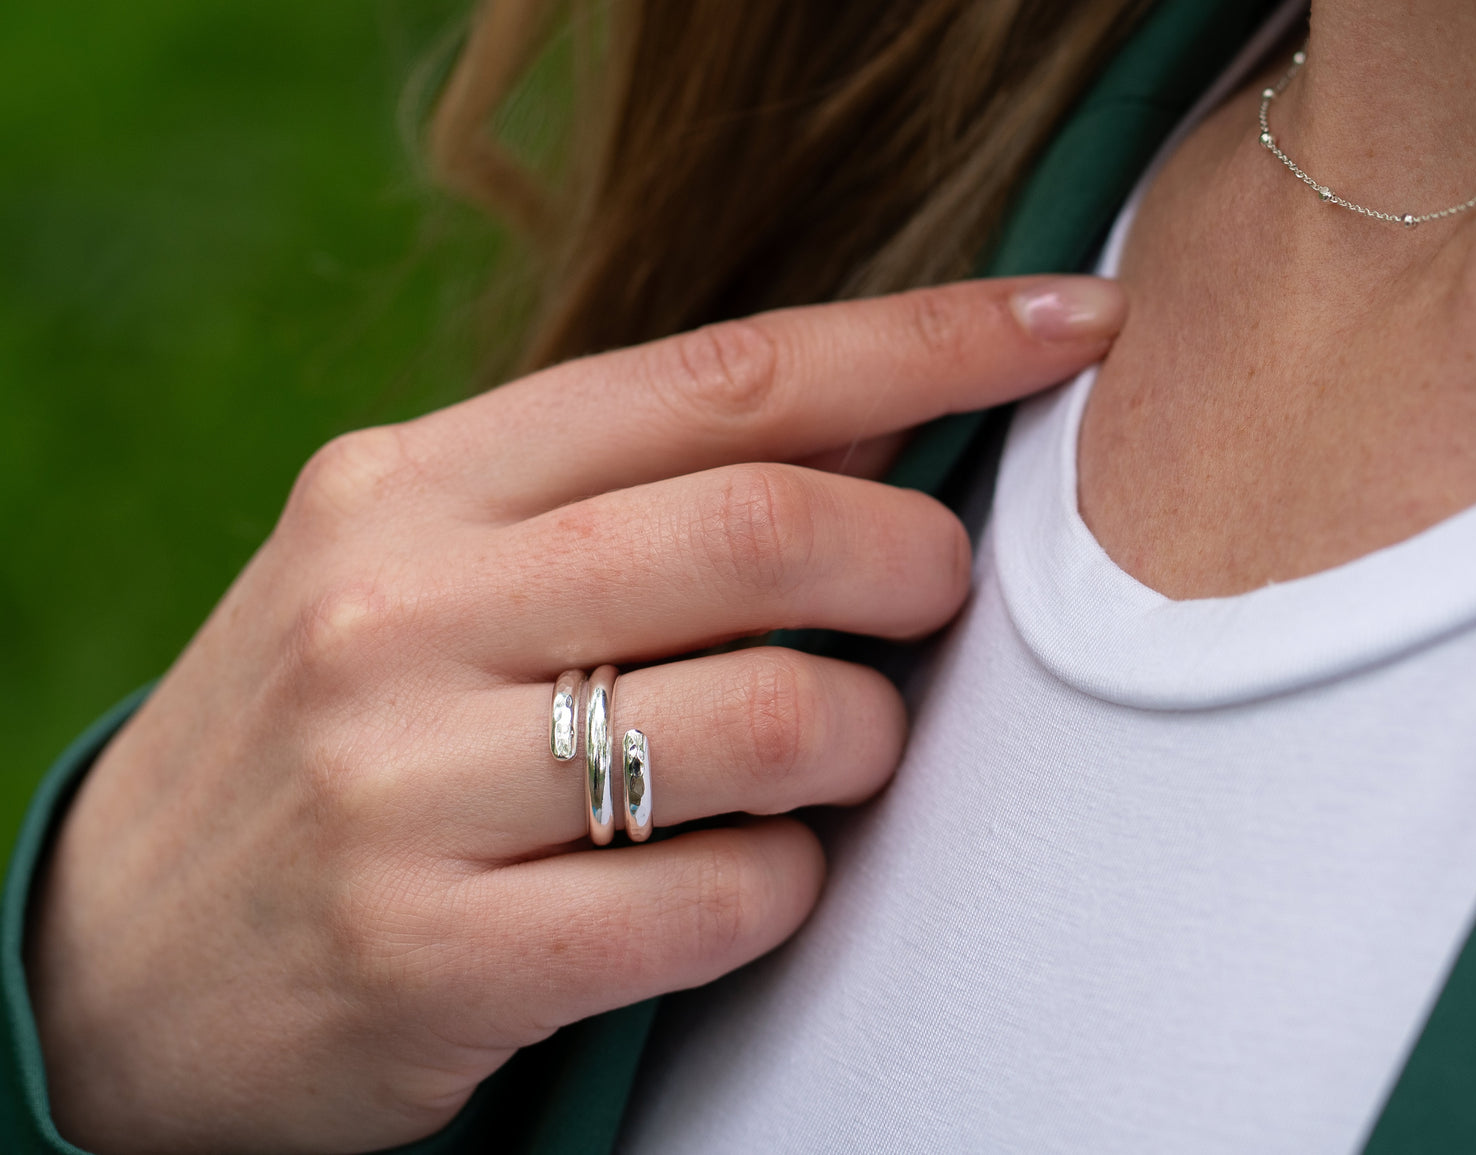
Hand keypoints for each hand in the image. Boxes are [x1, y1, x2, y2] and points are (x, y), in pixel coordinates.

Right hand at [26, 276, 1123, 1153]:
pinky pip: (719, 901)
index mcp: (407, 484)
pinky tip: (757, 877)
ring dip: (862, 738)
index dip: (924, 340)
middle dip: (913, 555)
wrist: (119, 954)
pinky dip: (790, 884)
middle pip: (762, 529)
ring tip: (839, 753)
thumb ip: (608, 495)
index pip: (718, 377)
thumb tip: (871, 422)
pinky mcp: (434, 958)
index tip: (1067, 325)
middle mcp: (395, 611)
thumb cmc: (328, 730)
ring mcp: (402, 787)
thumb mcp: (416, 567)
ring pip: (770, 722)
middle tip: (939, 590)